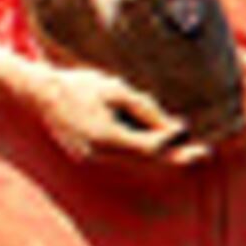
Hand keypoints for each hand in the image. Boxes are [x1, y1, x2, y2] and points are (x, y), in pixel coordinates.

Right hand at [24, 61, 190, 164]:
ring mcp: (91, 157)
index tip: (188, 129)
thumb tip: (176, 128)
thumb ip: (147, 110)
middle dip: (174, 155)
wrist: (41, 93)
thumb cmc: (81, 85)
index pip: (149, 147)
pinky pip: (121, 155)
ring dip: (158, 152)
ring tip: (183, 145)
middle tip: (204, 153)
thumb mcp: (117, 91)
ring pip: (134, 160)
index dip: (172, 140)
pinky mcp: (88, 155)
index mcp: (105, 137)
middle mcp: (98, 154)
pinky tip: (152, 137)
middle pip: (145, 160)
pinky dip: (139, 148)